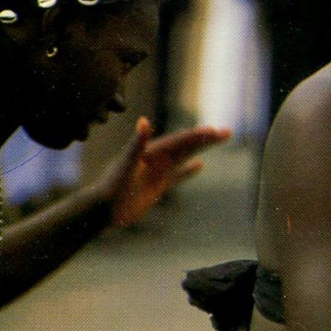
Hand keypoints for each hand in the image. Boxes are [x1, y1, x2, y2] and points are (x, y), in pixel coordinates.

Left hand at [102, 117, 229, 227]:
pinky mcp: (157, 186)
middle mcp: (156, 158)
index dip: (197, 136)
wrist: (103, 209)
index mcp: (150, 151)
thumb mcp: (126, 164)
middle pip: (186, 145)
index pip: (179, 141)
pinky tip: (200, 165)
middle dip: (206, 139)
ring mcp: (158, 172)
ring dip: (200, 149)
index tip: (214, 131)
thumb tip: (144, 120)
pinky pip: (177, 176)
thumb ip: (136, 143)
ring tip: (218, 140)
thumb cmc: (112, 186)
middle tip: (227, 132)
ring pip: (184, 157)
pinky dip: (188, 170)